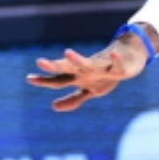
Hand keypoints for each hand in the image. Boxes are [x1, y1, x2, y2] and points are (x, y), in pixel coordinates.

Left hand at [27, 32, 151, 111]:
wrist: (129, 59)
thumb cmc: (105, 75)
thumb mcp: (89, 91)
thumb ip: (73, 99)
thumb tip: (53, 107)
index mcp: (79, 77)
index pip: (59, 80)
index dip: (45, 80)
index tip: (29, 78)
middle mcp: (87, 70)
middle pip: (69, 68)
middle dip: (55, 66)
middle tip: (40, 62)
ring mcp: (102, 67)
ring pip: (88, 63)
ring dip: (78, 59)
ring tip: (67, 52)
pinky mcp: (119, 67)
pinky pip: (117, 65)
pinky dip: (116, 60)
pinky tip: (114, 55)